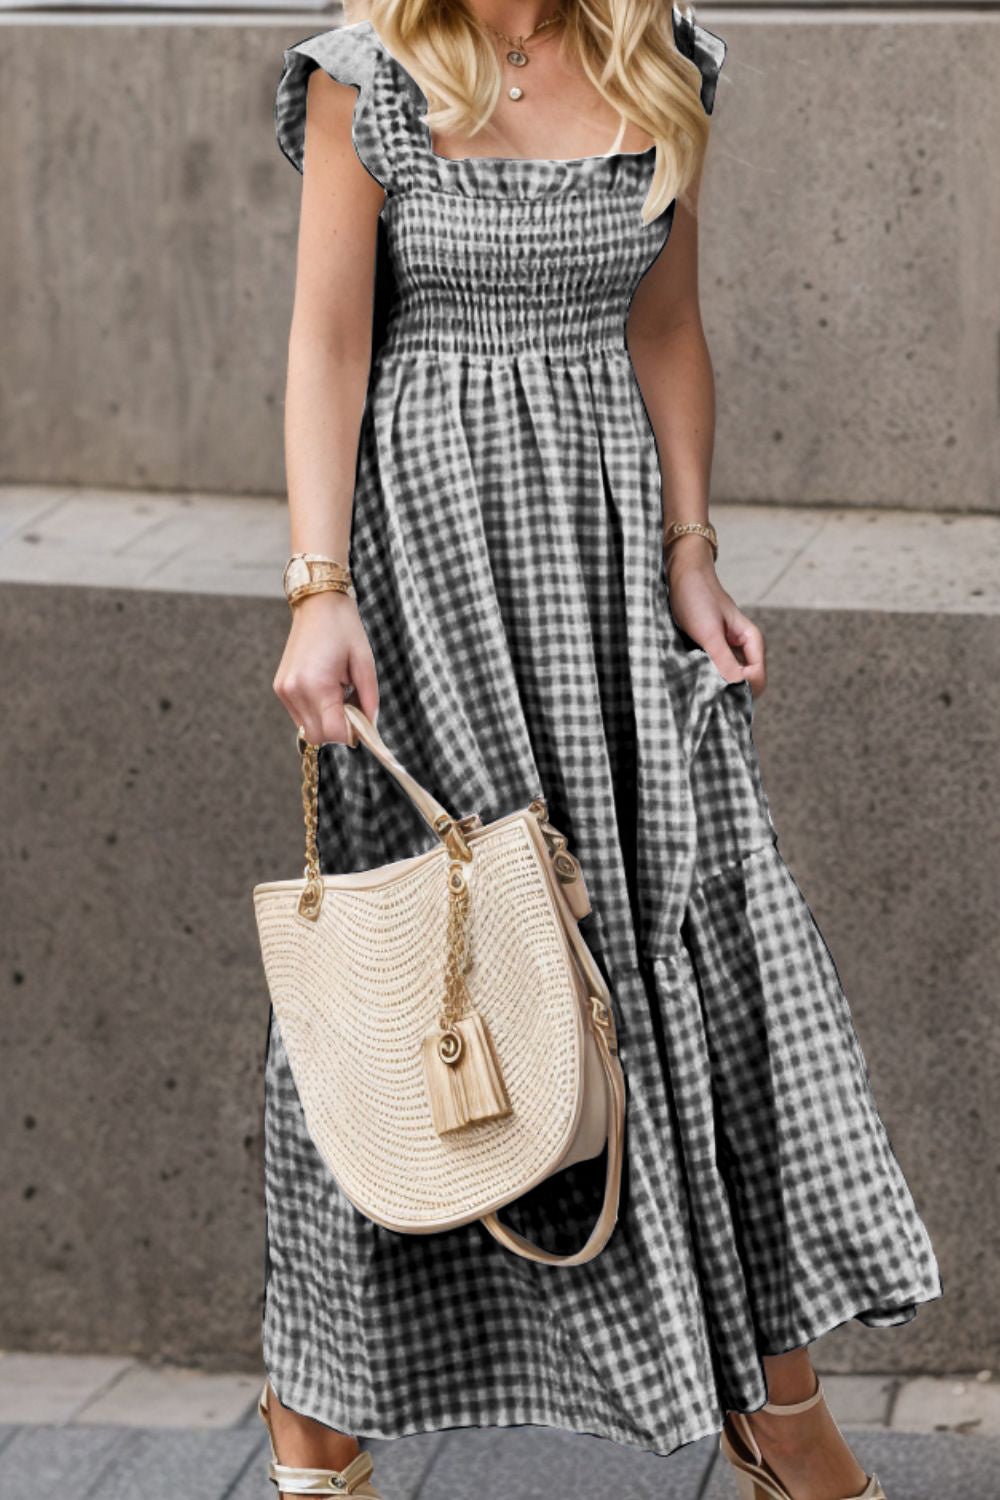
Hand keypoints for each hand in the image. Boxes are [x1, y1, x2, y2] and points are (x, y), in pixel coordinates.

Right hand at [273, 590, 379, 743]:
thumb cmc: (345, 630)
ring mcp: (284, 690)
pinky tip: (325, 692)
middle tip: (352, 708)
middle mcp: (295, 690)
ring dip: (326, 722)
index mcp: (317, 684)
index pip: (332, 733)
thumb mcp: (365, 664)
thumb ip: (369, 700)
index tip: (362, 723)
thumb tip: (369, 729)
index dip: (350, 735)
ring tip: (338, 695)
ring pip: (307, 729)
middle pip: (318, 737)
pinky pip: (299, 716)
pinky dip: (315, 713)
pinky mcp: (280, 688)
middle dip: (338, 730)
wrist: (318, 605)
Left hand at [665, 535, 766, 696]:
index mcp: (752, 642)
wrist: (682, 575)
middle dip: (729, 689)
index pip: (757, 679)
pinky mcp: (714, 649)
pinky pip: (716, 671)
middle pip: (746, 683)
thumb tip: (736, 689)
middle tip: (704, 689)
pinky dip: (707, 676)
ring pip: (730, 679)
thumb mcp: (709, 632)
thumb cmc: (698, 598)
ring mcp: (729, 650)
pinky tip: (692, 674)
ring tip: (696, 680)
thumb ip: (724, 660)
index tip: (716, 687)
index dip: (741, 688)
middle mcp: (745, 648)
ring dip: (716, 684)